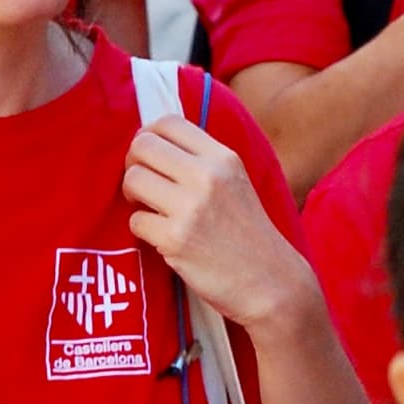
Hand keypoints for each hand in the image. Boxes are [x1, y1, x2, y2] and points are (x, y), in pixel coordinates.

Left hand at [126, 111, 322, 333]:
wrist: (270, 280)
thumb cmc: (249, 234)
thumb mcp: (238, 183)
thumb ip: (204, 162)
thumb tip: (153, 145)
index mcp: (224, 158)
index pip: (169, 122)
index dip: (148, 135)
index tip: (149, 156)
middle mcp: (207, 176)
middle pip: (142, 145)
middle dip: (133, 164)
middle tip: (143, 184)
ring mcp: (191, 207)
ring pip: (132, 179)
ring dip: (133, 196)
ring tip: (150, 209)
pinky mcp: (175, 239)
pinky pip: (135, 221)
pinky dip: (142, 229)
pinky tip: (161, 237)